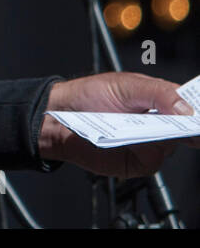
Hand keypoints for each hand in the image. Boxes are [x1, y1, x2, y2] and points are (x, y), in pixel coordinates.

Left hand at [38, 72, 198, 177]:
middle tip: (191, 124)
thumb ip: (158, 93)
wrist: (60, 116)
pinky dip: (146, 151)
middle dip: (192, 127)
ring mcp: (151, 144)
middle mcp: (160, 124)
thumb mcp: (126, 85)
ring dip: (163, 136)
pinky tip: (131, 139)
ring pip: (172, 146)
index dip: (199, 109)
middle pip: (188, 130)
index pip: (191, 106)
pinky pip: (153, 160)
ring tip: (150, 125)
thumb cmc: (90, 96)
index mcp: (161, 101)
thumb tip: (187, 109)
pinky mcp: (138, 162)